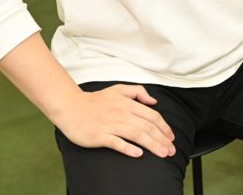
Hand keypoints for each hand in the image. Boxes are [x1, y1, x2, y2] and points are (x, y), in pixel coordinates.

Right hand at [54, 84, 175, 158]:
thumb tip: (154, 101)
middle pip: (147, 127)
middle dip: (162, 139)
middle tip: (171, 151)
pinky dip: (128, 148)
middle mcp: (121, 113)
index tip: (171, 137)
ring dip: (151, 145)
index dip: (164, 127)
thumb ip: (138, 91)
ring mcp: (110, 125)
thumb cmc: (95, 100)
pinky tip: (138, 154)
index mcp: (127, 103)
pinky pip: (116, 142)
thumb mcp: (118, 89)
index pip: (152, 116)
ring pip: (136, 135)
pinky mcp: (99, 135)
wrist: (70, 107)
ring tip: (162, 154)